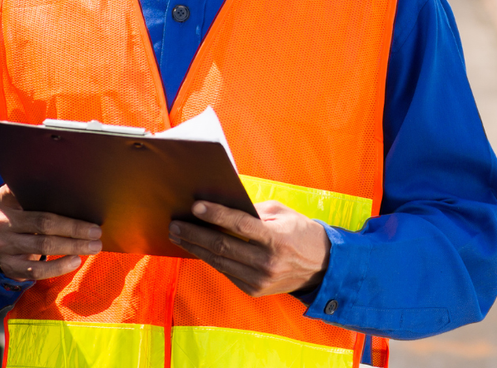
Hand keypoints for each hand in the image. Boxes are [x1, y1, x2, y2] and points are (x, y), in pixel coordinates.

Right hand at [0, 185, 103, 280]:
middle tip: (96, 232)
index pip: (31, 193)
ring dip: (73, 246)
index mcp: (6, 198)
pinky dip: (59, 267)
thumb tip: (83, 198)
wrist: (3, 241)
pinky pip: (36, 270)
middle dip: (74, 228)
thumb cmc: (25, 216)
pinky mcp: (9, 265)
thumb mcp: (25, 201)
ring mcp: (2, 245)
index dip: (57, 195)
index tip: (82, 197)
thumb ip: (43, 196)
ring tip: (93, 246)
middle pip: (43, 223)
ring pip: (43, 245)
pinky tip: (76, 261)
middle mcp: (1, 221)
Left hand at [169, 200, 329, 296]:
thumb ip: (253, 210)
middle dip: (194, 233)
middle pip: (222, 245)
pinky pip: (226, 271)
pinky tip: (197, 249)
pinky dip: (210, 259)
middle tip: (175, 224)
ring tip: (178, 235)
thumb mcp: (282, 213)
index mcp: (276, 238)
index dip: (215, 215)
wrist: (321, 267)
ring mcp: (259, 279)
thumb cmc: (300, 232)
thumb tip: (221, 205)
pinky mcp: (254, 290)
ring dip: (195, 247)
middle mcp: (266, 262)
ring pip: (219, 261)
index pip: (239, 225)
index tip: (195, 206)